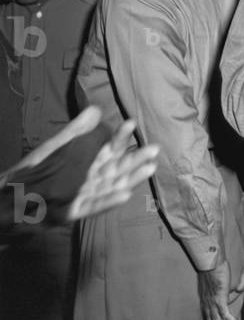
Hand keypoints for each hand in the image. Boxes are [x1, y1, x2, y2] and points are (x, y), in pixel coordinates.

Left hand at [11, 106, 158, 222]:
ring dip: (132, 177)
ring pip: (114, 185)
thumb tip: (97, 108)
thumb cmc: (36, 169)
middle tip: (154, 149)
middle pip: (118, 167)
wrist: (12, 196)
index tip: (131, 123)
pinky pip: (96, 205)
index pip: (110, 147)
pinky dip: (110, 201)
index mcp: (89, 160)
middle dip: (136, 158)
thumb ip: (77, 130)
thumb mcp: (58, 146)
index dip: (120, 136)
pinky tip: (126, 194)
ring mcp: (86, 194)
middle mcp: (92, 176)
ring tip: (150, 168)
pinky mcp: (76, 211)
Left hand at [198, 260, 239, 319]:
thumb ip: (218, 289)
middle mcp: (206, 303)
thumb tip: (227, 291)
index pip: (207, 315)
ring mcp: (212, 302)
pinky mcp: (220, 299)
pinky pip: (225, 314)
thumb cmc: (212, 268)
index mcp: (204, 299)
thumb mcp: (213, 282)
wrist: (210, 263)